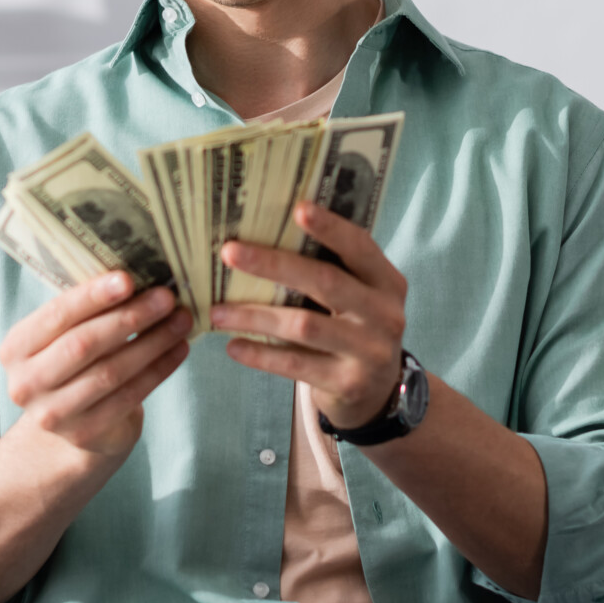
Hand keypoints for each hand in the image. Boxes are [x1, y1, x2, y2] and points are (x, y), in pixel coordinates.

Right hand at [0, 272, 190, 459]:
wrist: (72, 424)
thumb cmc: (74, 362)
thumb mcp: (67, 334)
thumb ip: (89, 310)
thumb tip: (140, 273)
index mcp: (17, 347)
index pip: (57, 315)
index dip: (93, 296)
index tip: (129, 279)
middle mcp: (26, 383)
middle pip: (84, 344)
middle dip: (130, 317)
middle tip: (167, 297)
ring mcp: (53, 414)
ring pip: (111, 372)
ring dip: (153, 343)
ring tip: (181, 321)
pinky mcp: (85, 433)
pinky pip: (129, 396)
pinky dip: (158, 370)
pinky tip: (178, 350)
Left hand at [211, 202, 406, 430]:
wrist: (379, 393)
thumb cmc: (355, 329)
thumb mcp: (360, 298)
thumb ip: (332, 272)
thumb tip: (267, 237)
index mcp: (386, 282)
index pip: (360, 247)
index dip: (330, 228)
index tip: (297, 209)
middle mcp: (384, 314)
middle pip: (324, 281)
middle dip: (273, 264)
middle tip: (229, 252)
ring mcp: (368, 352)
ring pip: (303, 326)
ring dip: (254, 316)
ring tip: (217, 312)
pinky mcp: (347, 383)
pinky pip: (295, 365)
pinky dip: (260, 355)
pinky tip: (233, 346)